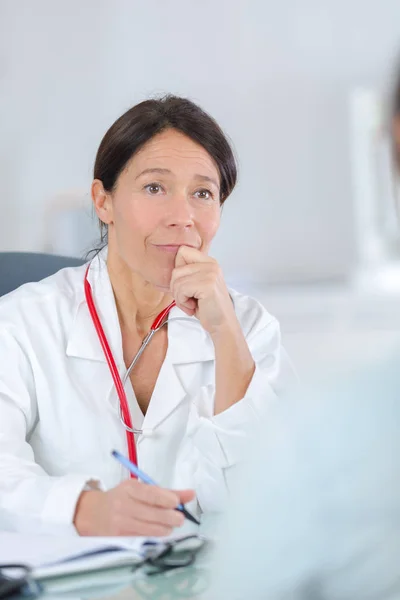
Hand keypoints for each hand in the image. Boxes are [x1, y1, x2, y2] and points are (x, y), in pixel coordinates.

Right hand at [73, 480, 194, 535]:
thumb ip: (165, 492)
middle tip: (179, 518)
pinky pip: (142, 537)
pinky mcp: (119, 537)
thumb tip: (192, 494)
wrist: (91, 513)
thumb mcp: (139, 489)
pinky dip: (154, 536)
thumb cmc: (121, 498)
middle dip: (171, 517)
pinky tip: (159, 532)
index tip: (177, 502)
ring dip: (165, 528)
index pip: (150, 493)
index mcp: (130, 488)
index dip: (166, 499)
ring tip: (170, 526)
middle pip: (152, 513)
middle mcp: (124, 504)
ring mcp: (120, 522)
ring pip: (149, 528)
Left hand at [170, 246, 236, 335]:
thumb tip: (170, 268)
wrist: (222, 324)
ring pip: (176, 281)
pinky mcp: (207, 285)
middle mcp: (211, 265)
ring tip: (191, 304)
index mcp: (209, 262)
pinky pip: (181, 290)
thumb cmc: (207, 307)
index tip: (186, 285)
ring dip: (179, 297)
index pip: (182, 252)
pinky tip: (193, 307)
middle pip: (176, 270)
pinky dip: (182, 303)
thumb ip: (187, 273)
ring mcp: (210, 274)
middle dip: (176, 288)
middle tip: (188, 299)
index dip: (178, 270)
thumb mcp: (197, 285)